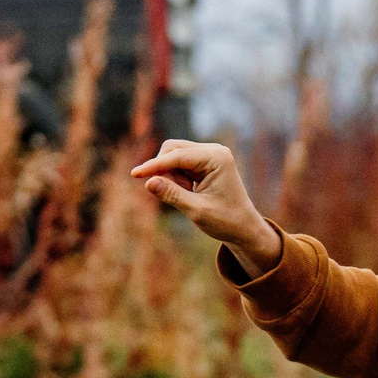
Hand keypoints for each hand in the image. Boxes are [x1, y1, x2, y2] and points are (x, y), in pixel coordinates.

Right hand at [132, 140, 282, 275]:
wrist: (243, 228)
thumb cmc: (225, 221)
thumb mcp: (197, 211)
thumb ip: (172, 195)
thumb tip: (148, 182)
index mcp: (216, 158)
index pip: (177, 156)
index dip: (155, 165)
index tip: (134, 174)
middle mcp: (213, 151)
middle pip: (173, 149)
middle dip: (163, 170)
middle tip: (168, 193)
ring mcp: (209, 155)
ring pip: (174, 156)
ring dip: (170, 175)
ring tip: (185, 195)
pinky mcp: (204, 162)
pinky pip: (179, 164)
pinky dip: (176, 178)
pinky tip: (187, 191)